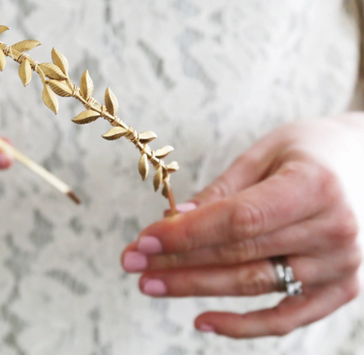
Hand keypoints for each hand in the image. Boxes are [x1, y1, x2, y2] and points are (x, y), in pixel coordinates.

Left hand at [121, 116, 363, 337]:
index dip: (187, 234)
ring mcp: (342, 266)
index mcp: (314, 186)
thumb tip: (176, 220)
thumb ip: (225, 189)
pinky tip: (201, 320)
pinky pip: (288, 317)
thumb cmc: (312, 149)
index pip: (238, 220)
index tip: (143, 239)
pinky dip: (244, 325)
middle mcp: (333, 231)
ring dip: (197, 288)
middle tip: (132, 261)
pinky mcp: (343, 289)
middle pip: (239, 255)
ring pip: (254, 287)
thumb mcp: (267, 152)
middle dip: (178, 261)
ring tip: (151, 283)